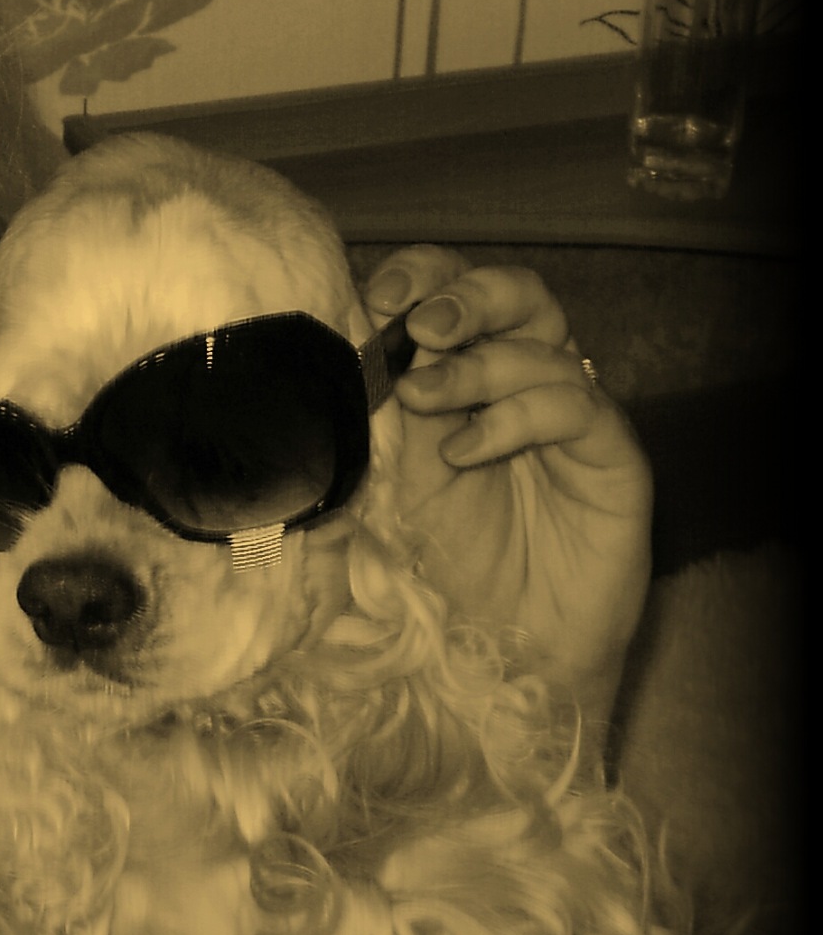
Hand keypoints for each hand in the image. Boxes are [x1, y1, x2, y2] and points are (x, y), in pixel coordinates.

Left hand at [364, 248, 652, 721]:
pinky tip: (467, 451)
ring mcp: (569, 418)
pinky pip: (578, 405)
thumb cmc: (440, 573)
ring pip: (545, 339)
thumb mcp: (381, 491)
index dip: (419, 278)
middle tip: (422, 325)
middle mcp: (518, 386)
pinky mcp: (611, 457)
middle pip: (514, 293)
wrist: (503, 656)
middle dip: (463, 293)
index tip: (375, 297)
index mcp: (458, 381)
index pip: (450, 295)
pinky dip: (516, 416)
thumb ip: (364, 432)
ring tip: (424, 398)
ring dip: (477, 359)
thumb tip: (322, 375)